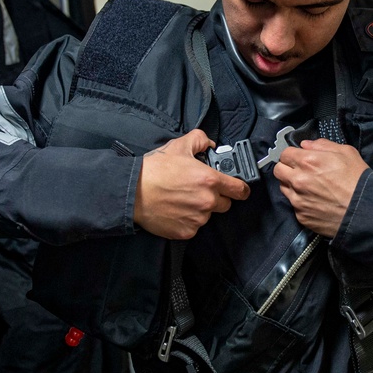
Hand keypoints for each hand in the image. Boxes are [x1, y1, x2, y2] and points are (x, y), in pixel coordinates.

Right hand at [134, 129, 250, 239]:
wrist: (132, 191)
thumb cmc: (154, 169)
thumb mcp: (178, 146)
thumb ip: (200, 140)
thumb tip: (209, 144)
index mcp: (210, 180)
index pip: (240, 190)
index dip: (240, 188)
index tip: (238, 189)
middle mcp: (207, 202)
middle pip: (225, 204)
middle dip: (216, 197)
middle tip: (198, 190)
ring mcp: (197, 219)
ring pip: (207, 216)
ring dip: (200, 209)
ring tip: (181, 199)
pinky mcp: (185, 232)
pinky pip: (193, 227)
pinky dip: (187, 220)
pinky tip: (174, 210)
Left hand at [272, 139, 368, 237]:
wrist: (365, 211)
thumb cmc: (358, 180)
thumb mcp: (346, 152)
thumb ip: (322, 145)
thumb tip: (306, 145)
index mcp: (307, 162)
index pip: (284, 153)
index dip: (292, 155)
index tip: (299, 158)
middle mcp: (298, 180)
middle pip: (278, 170)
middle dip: (287, 168)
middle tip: (300, 171)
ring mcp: (297, 200)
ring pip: (283, 188)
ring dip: (291, 185)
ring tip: (308, 187)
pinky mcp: (301, 216)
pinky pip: (293, 205)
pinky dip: (301, 202)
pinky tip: (315, 201)